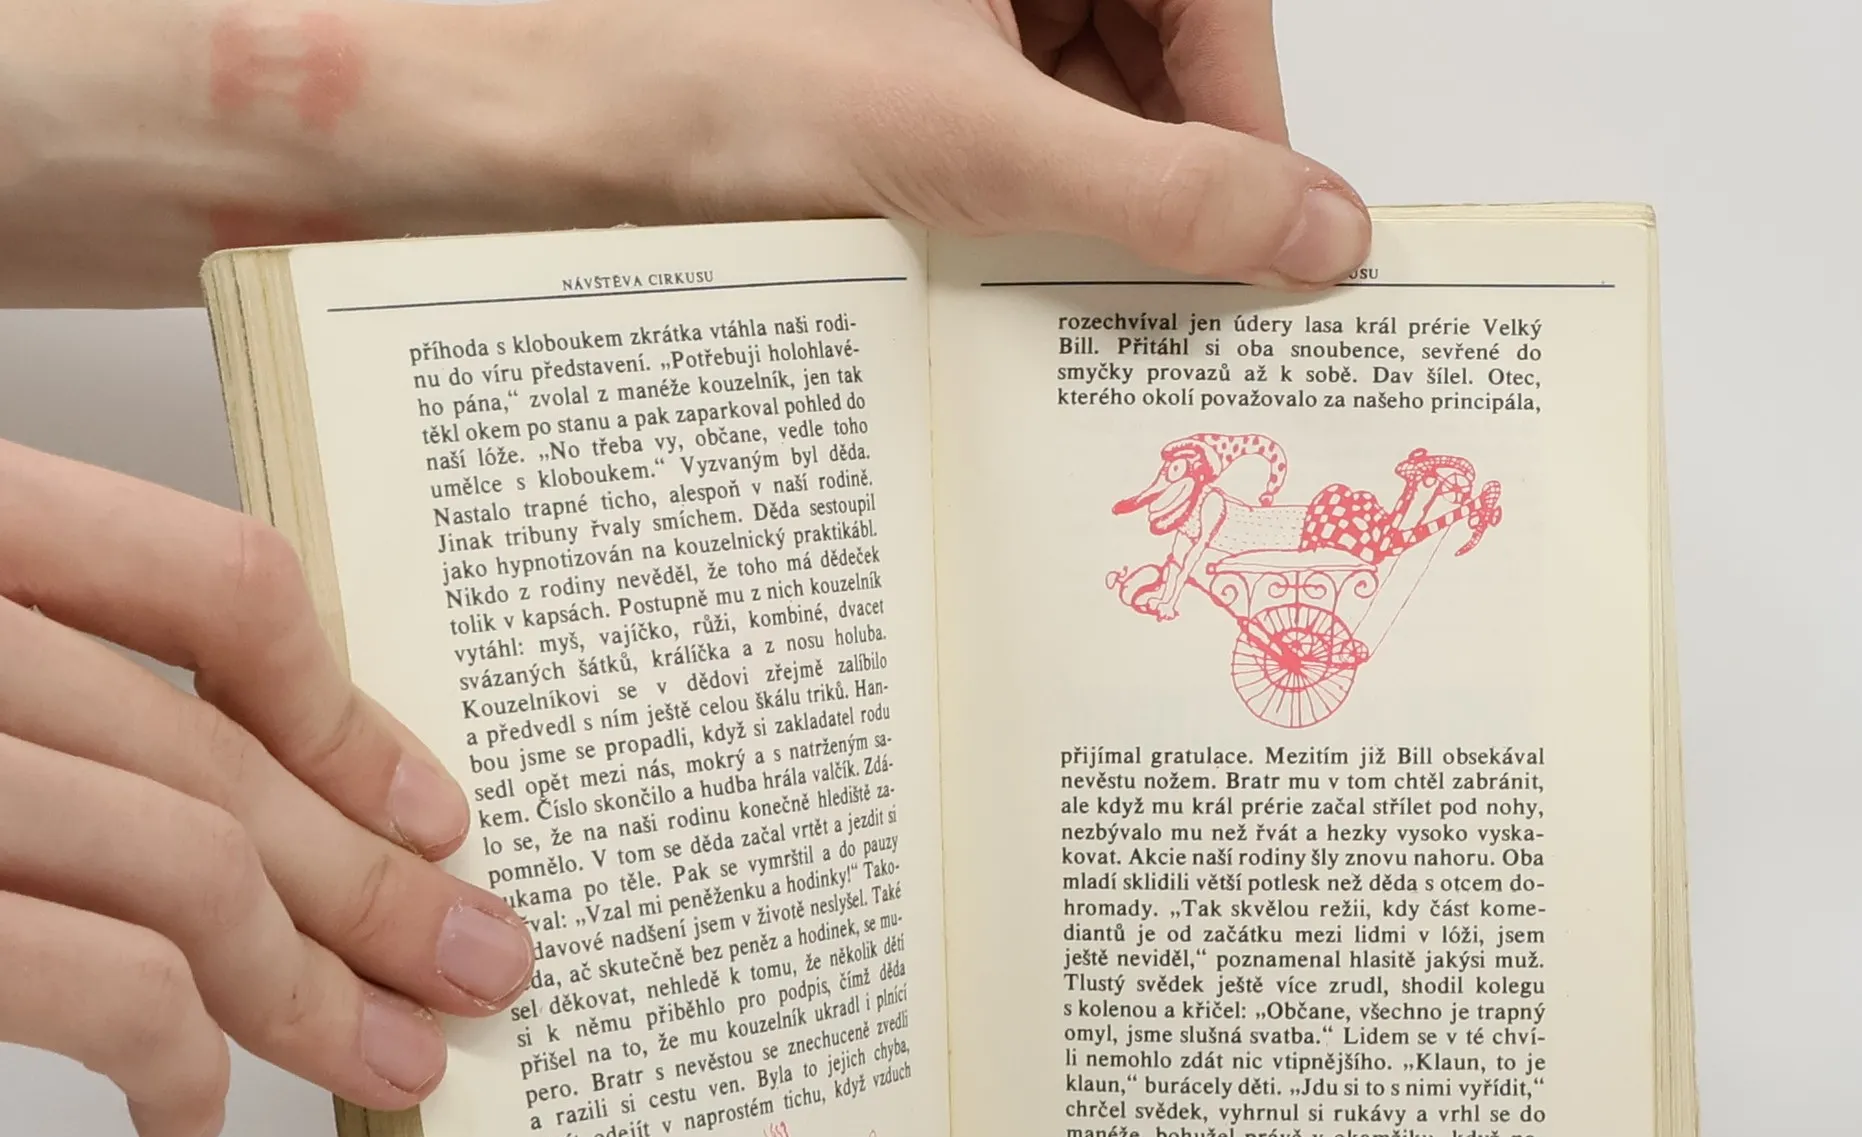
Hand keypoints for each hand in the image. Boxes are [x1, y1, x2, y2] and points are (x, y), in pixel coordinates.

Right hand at [0, 440, 534, 1136]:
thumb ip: (74, 683)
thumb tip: (290, 793)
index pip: (213, 583)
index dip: (347, 711)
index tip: (434, 812)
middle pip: (225, 756)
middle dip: (381, 888)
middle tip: (480, 966)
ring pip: (197, 871)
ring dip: (316, 990)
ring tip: (388, 1060)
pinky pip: (110, 986)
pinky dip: (178, 1062)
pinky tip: (190, 1108)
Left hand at [1, 0, 1368, 301]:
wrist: (482, 131)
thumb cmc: (684, 81)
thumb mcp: (962, 149)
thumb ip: (1158, 198)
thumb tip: (1314, 236)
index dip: (1249, 126)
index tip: (1268, 248)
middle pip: (1141, 59)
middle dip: (1158, 187)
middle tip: (1164, 310)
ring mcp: (911, 15)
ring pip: (1058, 112)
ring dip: (1075, 220)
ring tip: (1056, 317)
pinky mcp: (854, 83)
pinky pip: (976, 147)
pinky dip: (996, 226)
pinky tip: (982, 294)